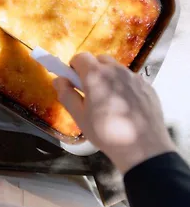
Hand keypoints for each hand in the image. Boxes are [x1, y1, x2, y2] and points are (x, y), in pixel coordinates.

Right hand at [53, 53, 174, 173]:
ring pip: (116, 69)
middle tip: (91, 91)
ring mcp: (134, 77)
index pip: (80, 57)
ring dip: (109, 77)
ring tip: (110, 100)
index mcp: (95, 74)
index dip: (74, 67)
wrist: (144, 149)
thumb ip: (66, 94)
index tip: (75, 82)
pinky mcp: (147, 86)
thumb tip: (59, 80)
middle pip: (99, 60)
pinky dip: (124, 86)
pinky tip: (126, 106)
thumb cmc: (106, 132)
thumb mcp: (79, 117)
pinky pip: (130, 79)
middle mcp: (115, 70)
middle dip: (92, 70)